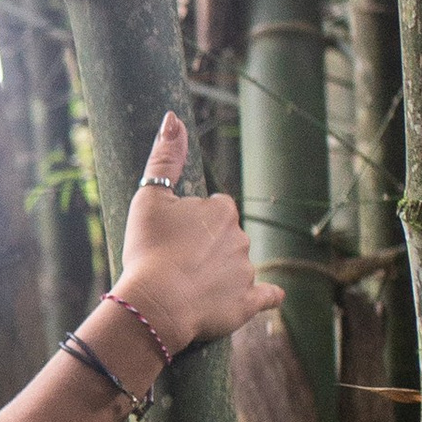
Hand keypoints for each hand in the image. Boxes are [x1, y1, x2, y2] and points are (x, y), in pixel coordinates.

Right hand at [111, 114, 282, 360]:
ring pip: (238, 265)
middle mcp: (241, 237)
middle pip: (227, 236)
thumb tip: (173, 117)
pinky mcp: (248, 302)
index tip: (176, 233)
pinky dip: (267, 295)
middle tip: (178, 260)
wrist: (156, 304)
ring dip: (221, 271)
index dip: (195, 220)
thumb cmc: (149, 249)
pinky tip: (272, 296)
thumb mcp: (149, 198)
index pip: (215, 207)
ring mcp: (247, 271)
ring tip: (189, 286)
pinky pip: (266, 296)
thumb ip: (164, 157)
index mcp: (221, 210)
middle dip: (208, 245)